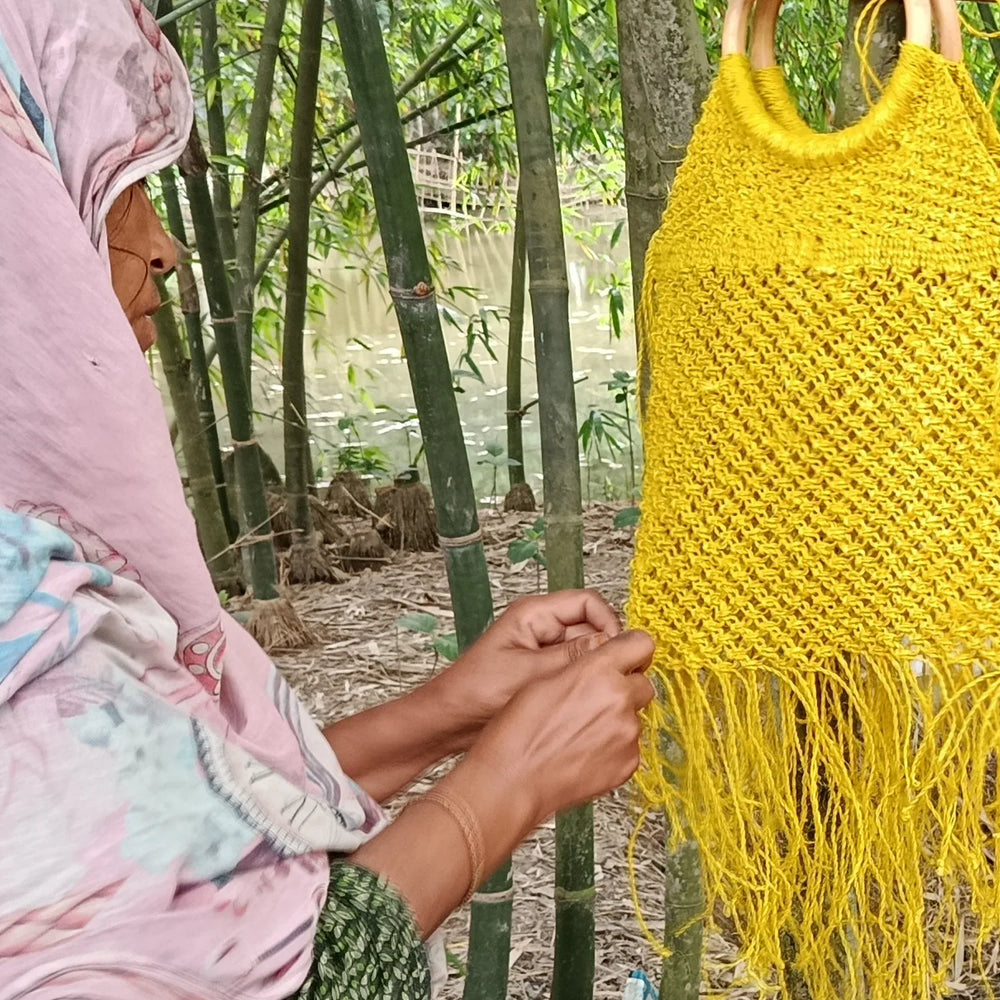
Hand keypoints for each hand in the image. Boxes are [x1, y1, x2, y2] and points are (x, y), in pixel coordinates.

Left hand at [429, 589, 623, 748]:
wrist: (449, 721)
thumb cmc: (475, 692)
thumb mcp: (528, 672)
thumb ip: (571, 658)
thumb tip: (611, 644)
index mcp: (533, 614)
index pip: (587, 603)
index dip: (608, 623)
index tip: (617, 651)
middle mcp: (541, 627)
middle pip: (590, 627)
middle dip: (604, 650)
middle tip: (614, 676)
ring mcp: (543, 650)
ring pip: (585, 652)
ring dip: (593, 669)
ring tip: (598, 692)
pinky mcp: (543, 673)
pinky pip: (573, 671)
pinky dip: (582, 683)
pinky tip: (585, 702)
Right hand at [464, 629, 655, 824]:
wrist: (514, 779)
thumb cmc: (520, 729)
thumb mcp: (545, 678)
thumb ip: (584, 666)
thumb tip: (605, 662)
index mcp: (598, 671)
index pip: (641, 644)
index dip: (632, 649)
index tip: (624, 656)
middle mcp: (619, 699)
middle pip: (643, 683)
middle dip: (625, 687)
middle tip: (597, 699)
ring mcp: (627, 734)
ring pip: (636, 716)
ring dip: (618, 719)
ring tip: (583, 731)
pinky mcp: (629, 764)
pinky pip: (630, 746)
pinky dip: (615, 746)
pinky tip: (585, 751)